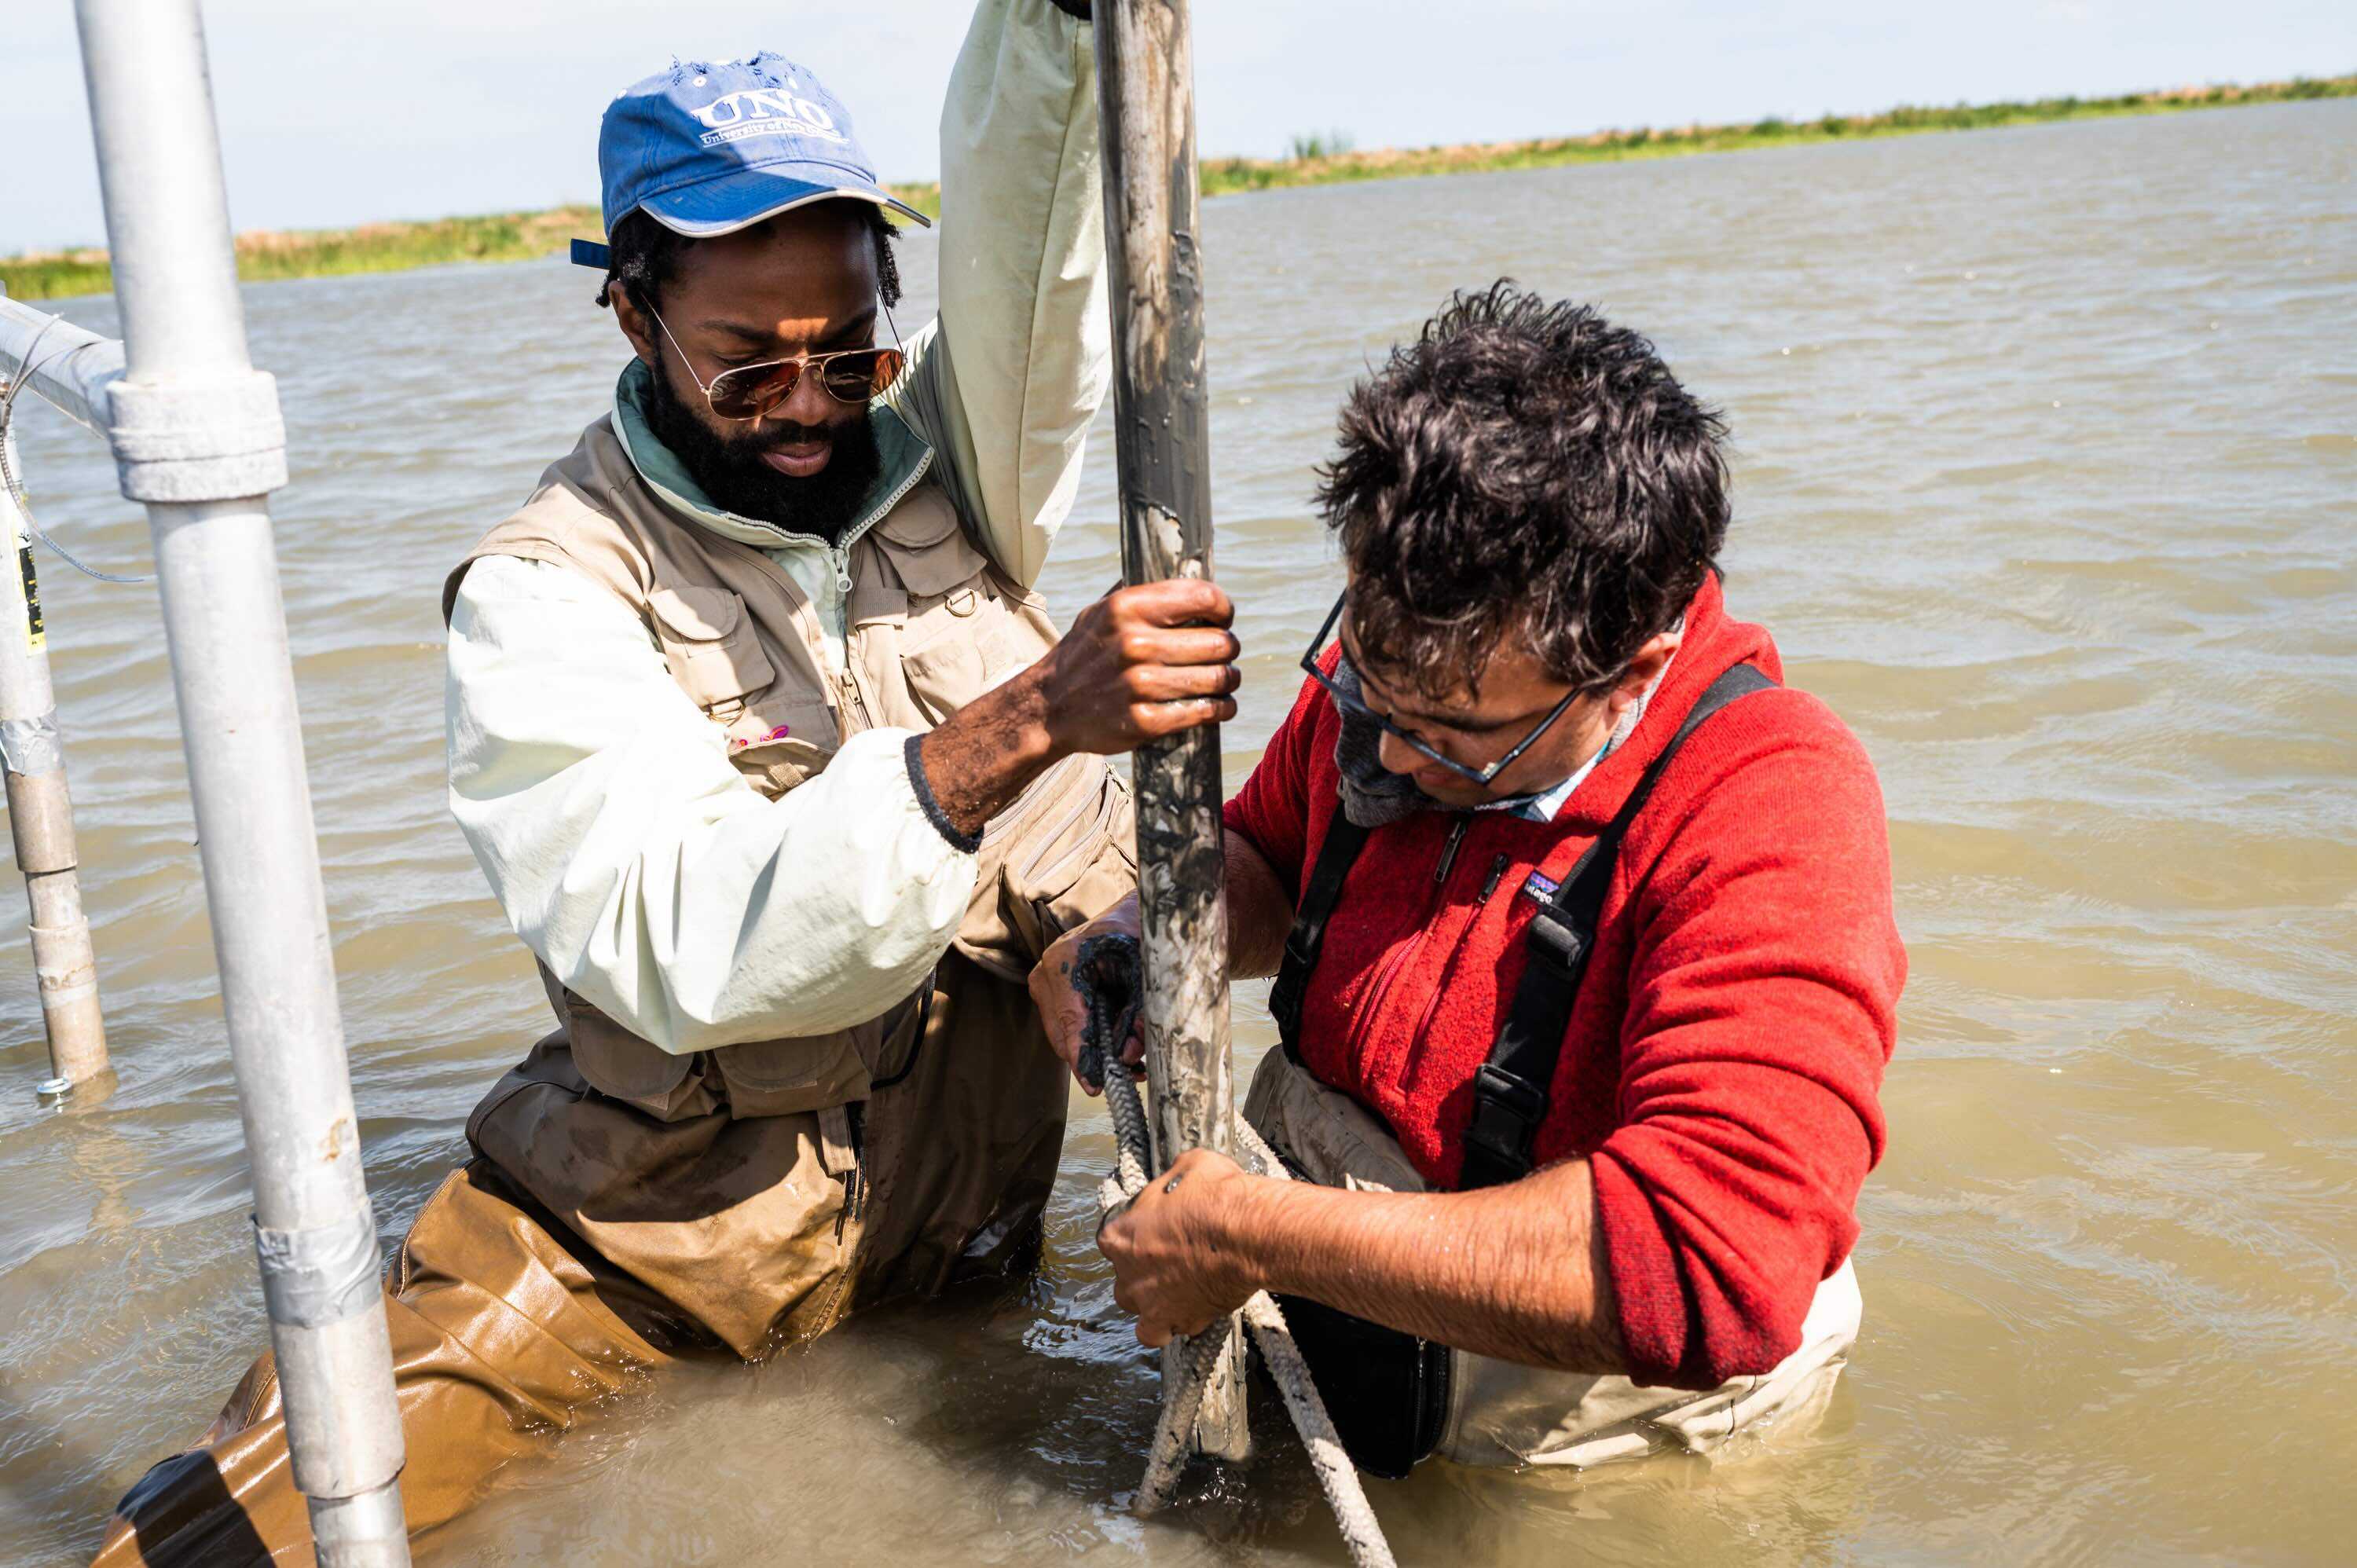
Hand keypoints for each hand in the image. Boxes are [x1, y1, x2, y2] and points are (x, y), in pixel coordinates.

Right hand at [916, 579, 1236, 838]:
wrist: (1048, 708)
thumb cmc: (1084, 655)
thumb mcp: (1100, 612)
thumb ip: (1142, 595)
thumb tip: (1190, 577)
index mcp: (1126, 607)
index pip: (1204, 597)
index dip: (1223, 609)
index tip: (1223, 619)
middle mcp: (1133, 643)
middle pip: (1218, 643)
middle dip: (1228, 648)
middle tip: (1224, 654)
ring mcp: (1139, 685)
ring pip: (1217, 678)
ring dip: (1229, 680)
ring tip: (1225, 680)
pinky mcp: (1144, 721)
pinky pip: (1204, 711)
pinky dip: (1221, 709)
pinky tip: (1220, 705)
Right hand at [1029, 899, 1143, 1093]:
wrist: (1130, 913)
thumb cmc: (1137, 937)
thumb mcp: (1144, 975)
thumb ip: (1138, 1016)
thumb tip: (1129, 1056)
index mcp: (1065, 960)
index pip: (1071, 1020)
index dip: (1083, 1056)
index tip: (1095, 1085)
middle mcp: (1046, 972)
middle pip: (1062, 1033)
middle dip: (1093, 1058)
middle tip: (1128, 1075)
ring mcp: (1043, 981)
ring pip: (1063, 1033)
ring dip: (1092, 1050)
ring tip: (1131, 1061)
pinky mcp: (1049, 989)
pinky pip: (1065, 1024)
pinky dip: (1088, 1036)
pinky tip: (1116, 1043)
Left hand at [1099, 1147, 1257, 1347]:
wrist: (1248, 1234)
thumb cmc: (1218, 1198)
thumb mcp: (1191, 1166)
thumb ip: (1173, 1180)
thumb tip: (1179, 1178)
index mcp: (1121, 1234)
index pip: (1114, 1237)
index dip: (1138, 1232)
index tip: (1157, 1228)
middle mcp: (1127, 1272)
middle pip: (1124, 1274)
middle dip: (1144, 1267)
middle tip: (1172, 1256)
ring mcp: (1148, 1301)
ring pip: (1137, 1306)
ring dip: (1152, 1299)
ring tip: (1177, 1287)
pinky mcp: (1174, 1320)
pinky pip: (1157, 1334)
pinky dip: (1169, 1326)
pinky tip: (1186, 1312)